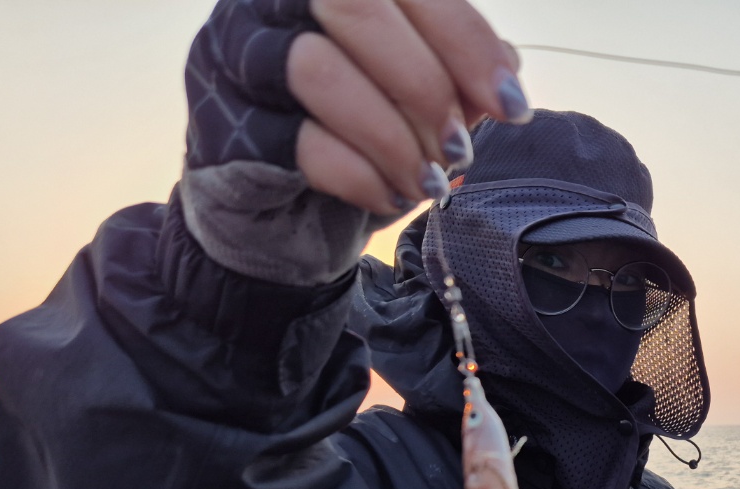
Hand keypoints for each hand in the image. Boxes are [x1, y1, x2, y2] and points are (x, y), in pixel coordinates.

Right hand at [186, 0, 526, 214]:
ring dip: (392, 137)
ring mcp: (238, 57)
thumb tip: (503, 73)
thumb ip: (457, 72)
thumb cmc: (359, 139)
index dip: (466, 39)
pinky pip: (298, 142)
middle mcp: (274, 1)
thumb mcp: (419, 100)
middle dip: (425, 84)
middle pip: (353, 3)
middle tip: (460, 148)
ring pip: (317, 69)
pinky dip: (361, 176)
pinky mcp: (228, 127)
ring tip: (427, 182)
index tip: (511, 105)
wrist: (282, 217)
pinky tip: (389, 196)